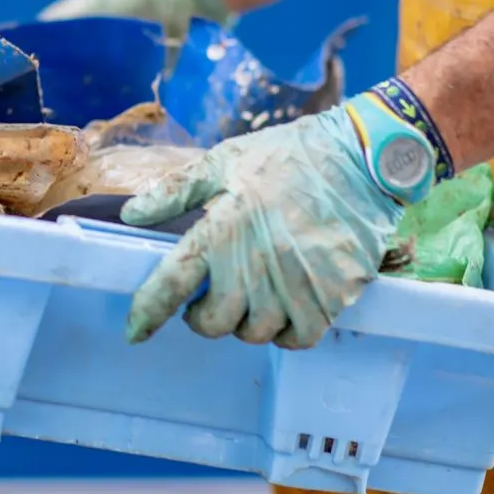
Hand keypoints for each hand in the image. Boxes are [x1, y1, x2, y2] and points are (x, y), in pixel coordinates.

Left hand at [120, 105, 405, 348]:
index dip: (147, 313)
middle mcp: (255, 264)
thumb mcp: (224, 161)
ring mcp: (295, 285)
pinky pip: (297, 338)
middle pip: (213, 323)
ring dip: (245, 323)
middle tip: (212, 298)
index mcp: (221, 230)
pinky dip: (285, 331)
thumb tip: (131, 214)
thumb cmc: (289, 155)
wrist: (362, 157)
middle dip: (203, 317)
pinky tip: (285, 307)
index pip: (171, 284)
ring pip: (254, 333)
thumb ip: (175, 191)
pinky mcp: (331, 296)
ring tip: (252, 296)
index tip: (135, 332)